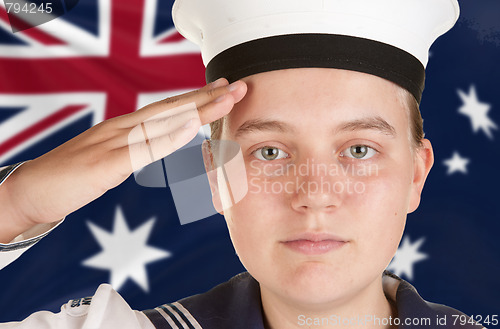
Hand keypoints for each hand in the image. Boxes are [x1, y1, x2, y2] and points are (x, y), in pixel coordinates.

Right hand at [0, 78, 246, 242]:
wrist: (30, 191)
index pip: (166, 109)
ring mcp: (113, 142)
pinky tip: (192, 125)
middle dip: (206, 97)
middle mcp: (121, 128)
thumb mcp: (110, 160)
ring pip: (162, 121)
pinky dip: (170, 135)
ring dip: (197, 108)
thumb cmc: (70, 178)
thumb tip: (158, 147)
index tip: (222, 91)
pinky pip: (143, 147)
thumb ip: (134, 151)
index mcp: (123, 128)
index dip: (196, 98)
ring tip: (226, 98)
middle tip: (238, 86)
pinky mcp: (106, 162)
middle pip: (170, 108)